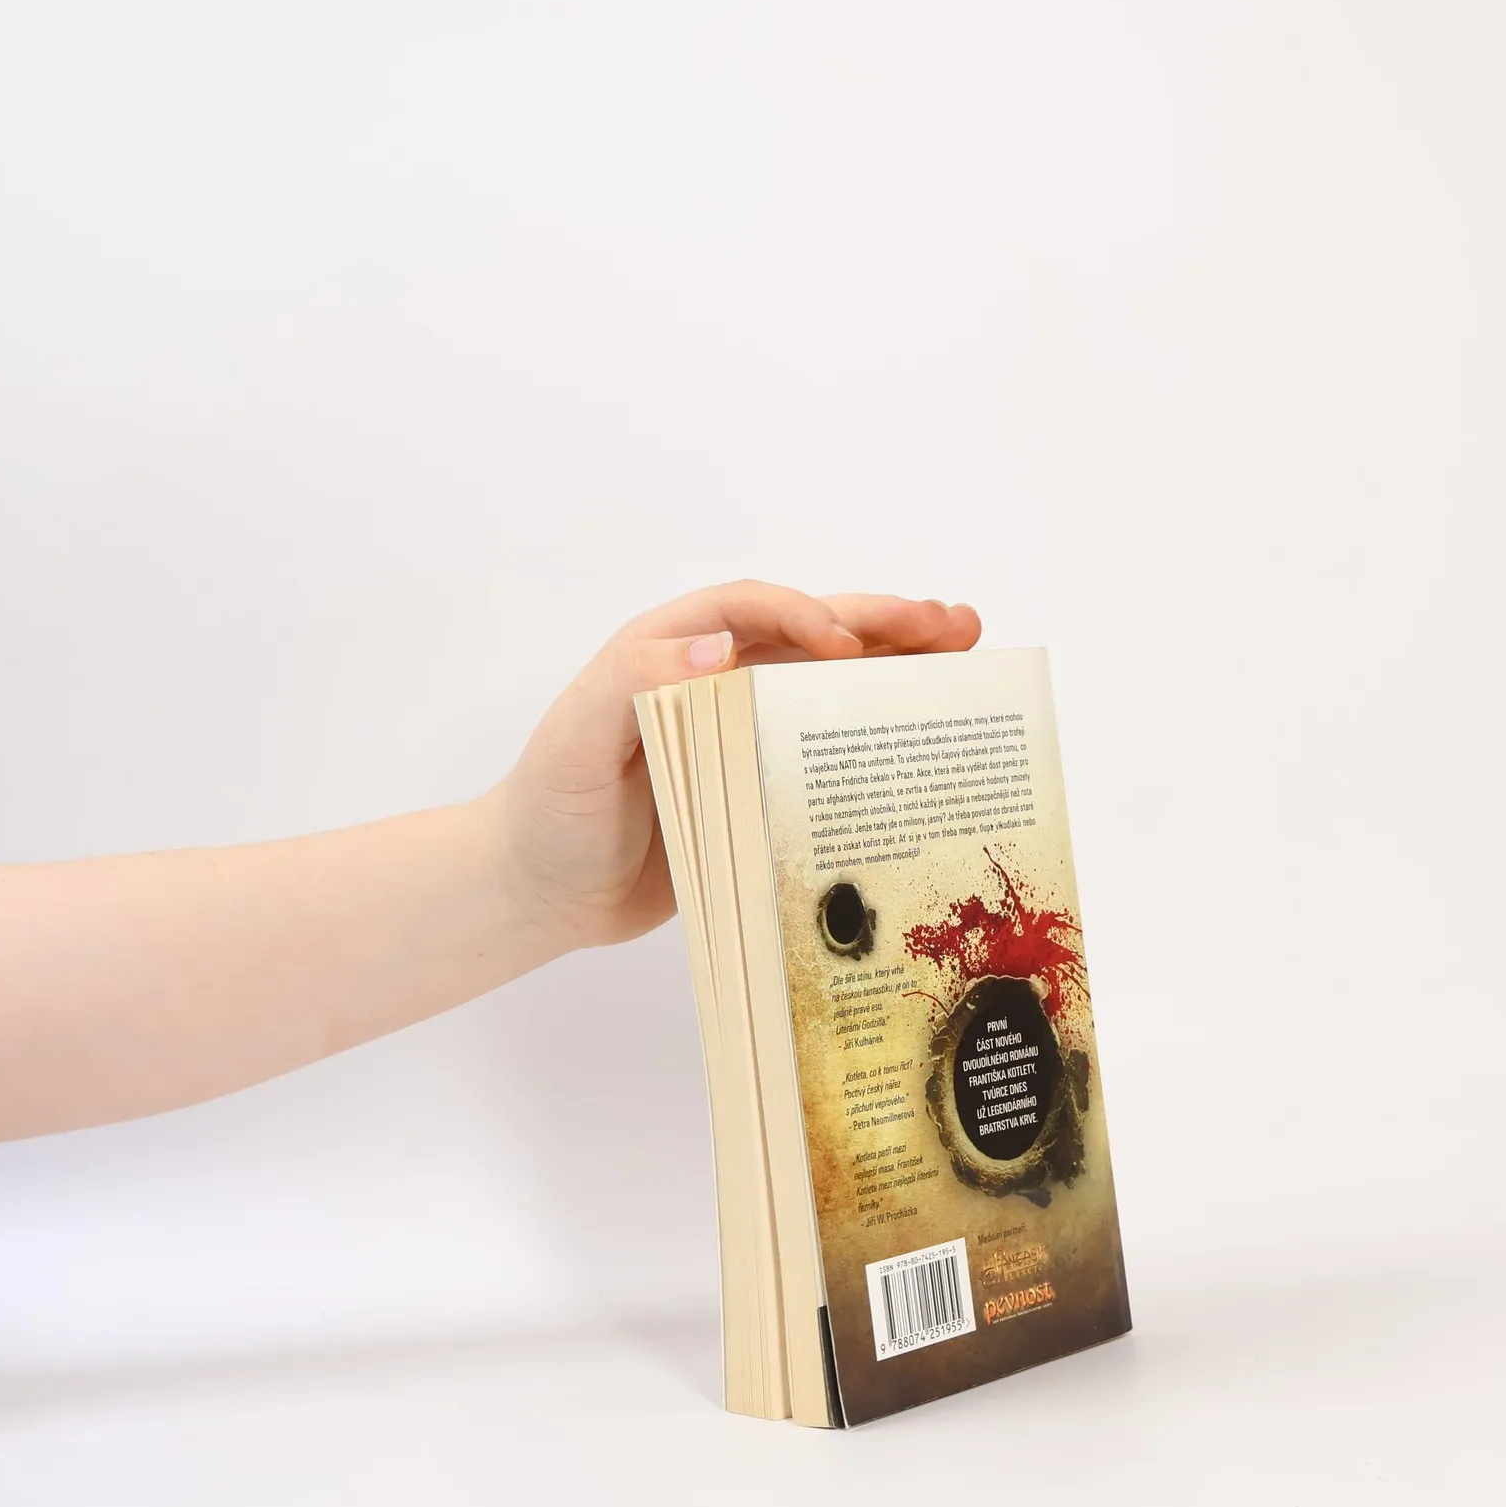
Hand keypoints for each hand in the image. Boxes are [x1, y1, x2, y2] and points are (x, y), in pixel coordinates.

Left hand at [494, 581, 982, 951]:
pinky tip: (932, 738)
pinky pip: (828, 753)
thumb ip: (631, 684)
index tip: (846, 643)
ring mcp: (742, 733)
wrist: (540, 893)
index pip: (749, 613)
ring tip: (966, 654)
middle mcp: (715, 681)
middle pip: (812, 637)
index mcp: (669, 652)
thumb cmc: (548, 811)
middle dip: (884, 625)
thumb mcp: (575, 742)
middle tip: (953, 625)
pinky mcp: (760, 786)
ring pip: (832, 686)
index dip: (804, 615)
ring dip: (898, 668)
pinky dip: (881, 739)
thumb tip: (713, 644)